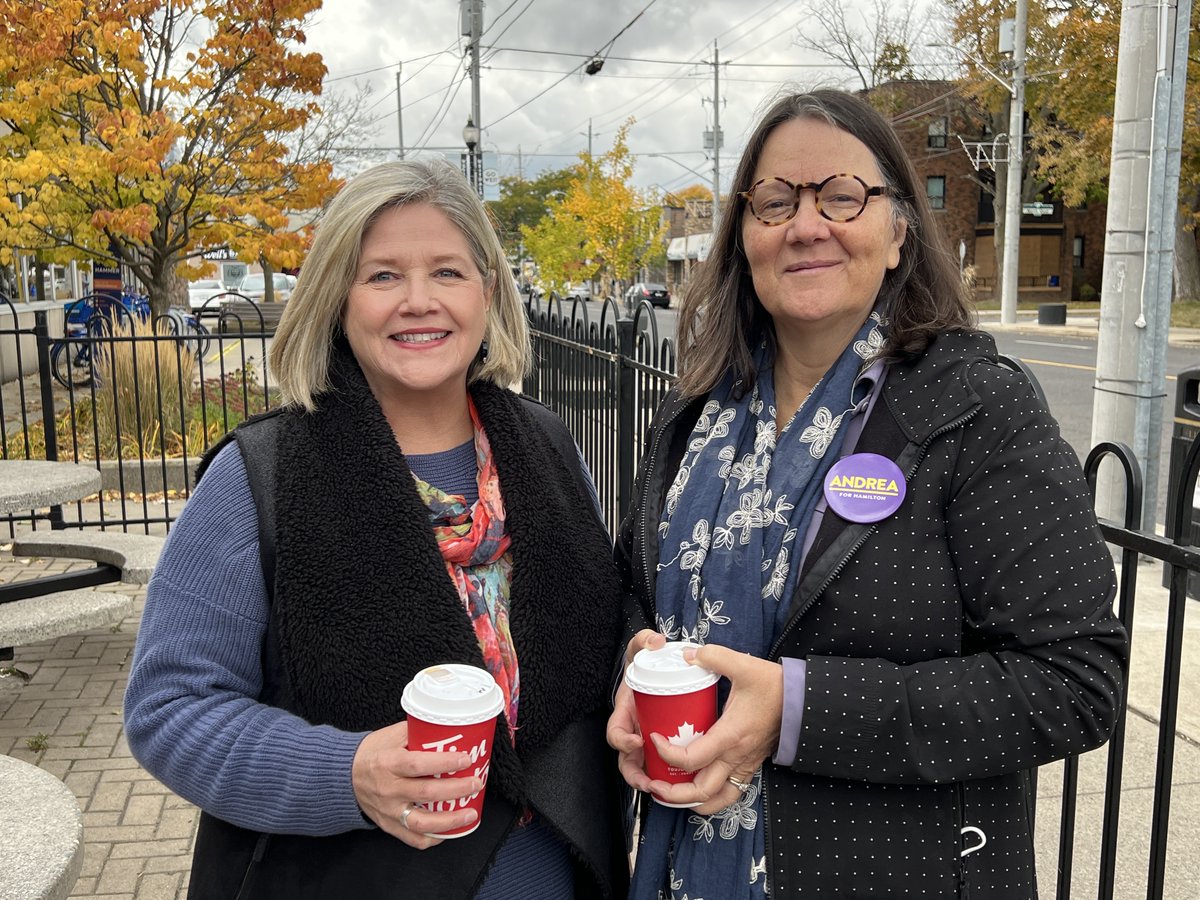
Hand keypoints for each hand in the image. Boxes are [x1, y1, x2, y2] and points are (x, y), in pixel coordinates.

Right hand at [352, 720, 484, 848]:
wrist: (344, 776)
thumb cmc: (373, 752)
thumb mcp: (391, 735)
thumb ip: (418, 732)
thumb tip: (448, 728)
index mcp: (388, 763)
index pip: (417, 764)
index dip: (443, 763)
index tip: (465, 760)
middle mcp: (388, 789)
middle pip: (426, 793)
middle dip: (456, 790)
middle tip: (476, 783)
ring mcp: (388, 811)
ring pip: (422, 823)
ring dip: (450, 821)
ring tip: (470, 814)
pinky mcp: (389, 825)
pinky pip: (413, 838)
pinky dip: (433, 838)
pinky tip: (449, 831)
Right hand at [606, 630, 665, 792]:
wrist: (657, 671)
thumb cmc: (645, 663)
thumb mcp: (642, 648)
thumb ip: (644, 640)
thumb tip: (655, 642)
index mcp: (624, 712)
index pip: (615, 732)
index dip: (622, 740)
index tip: (638, 741)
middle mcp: (632, 730)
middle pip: (626, 760)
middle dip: (634, 774)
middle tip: (649, 781)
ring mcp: (644, 740)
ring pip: (641, 768)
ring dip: (649, 782)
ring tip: (663, 790)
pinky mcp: (659, 746)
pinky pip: (659, 765)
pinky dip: (665, 776)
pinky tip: (679, 785)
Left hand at [643, 644, 783, 814]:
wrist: (803, 701)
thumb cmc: (774, 687)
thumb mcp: (744, 666)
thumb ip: (714, 656)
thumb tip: (688, 655)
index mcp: (730, 736)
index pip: (692, 758)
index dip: (667, 753)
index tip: (654, 738)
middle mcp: (735, 757)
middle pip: (701, 791)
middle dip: (672, 793)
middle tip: (652, 782)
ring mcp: (744, 765)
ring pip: (717, 800)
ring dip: (691, 802)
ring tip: (671, 794)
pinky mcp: (750, 766)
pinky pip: (729, 793)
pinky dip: (710, 798)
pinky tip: (695, 789)